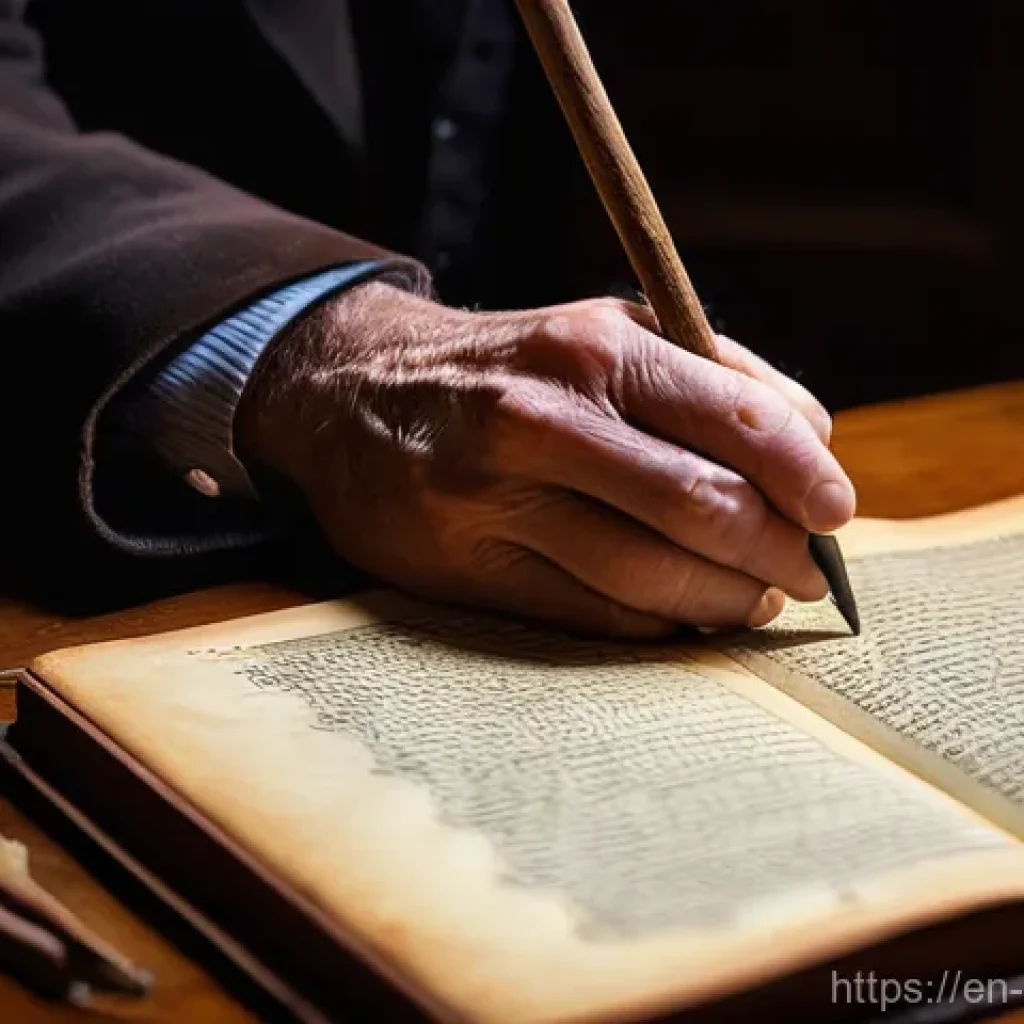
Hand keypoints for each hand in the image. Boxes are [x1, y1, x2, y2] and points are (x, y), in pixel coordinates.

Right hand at [236, 282, 854, 637]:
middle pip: (703, 505)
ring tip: (748, 600)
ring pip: (649, 573)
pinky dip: (655, 623)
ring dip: (722, 599)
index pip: (737, 420)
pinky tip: (678, 614)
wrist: (352, 397)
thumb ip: (713, 375)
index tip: (835, 515)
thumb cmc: (507, 368)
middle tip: (799, 575)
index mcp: (593, 348)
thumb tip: (813, 440)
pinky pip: (590, 614)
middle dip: (775, 552)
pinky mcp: (467, 567)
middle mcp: (543, 419)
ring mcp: (497, 499)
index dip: (805, 478)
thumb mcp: (602, 333)